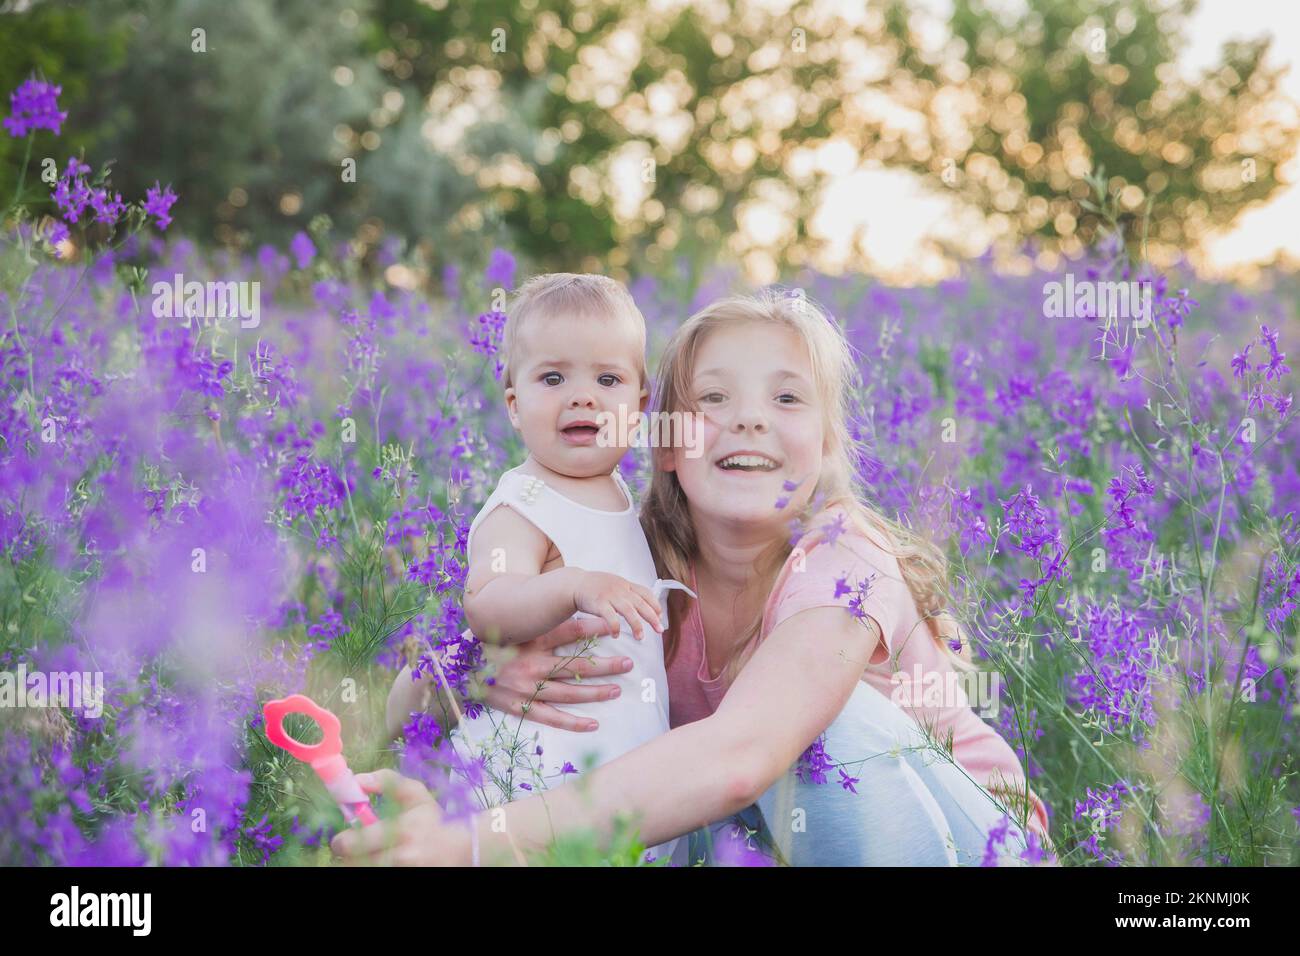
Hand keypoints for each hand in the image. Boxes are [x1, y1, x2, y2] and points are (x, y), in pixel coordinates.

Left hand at [331, 770, 472, 865]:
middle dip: (348, 855)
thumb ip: (386, 781)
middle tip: (351, 849)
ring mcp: (405, 872)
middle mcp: (402, 856)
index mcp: (401, 830)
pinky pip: (378, 876)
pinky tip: (380, 860)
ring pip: (364, 870)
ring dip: (359, 863)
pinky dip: (373, 867)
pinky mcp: (408, 879)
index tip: (343, 837)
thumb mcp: (416, 794)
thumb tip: (356, 779)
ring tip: (369, 854)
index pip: (355, 842)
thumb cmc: (434, 819)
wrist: (463, 848)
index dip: (342, 841)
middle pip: (354, 863)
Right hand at [483, 615, 635, 731]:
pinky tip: (594, 723)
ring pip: (568, 692)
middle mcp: (531, 665)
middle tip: (629, 663)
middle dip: (604, 665)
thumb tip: (582, 615)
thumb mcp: (522, 631)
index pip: (569, 632)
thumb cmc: (500, 647)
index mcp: (532, 642)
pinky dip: (573, 722)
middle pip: (575, 666)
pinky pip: (551, 717)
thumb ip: (548, 625)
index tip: (614, 626)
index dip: (593, 628)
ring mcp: (527, 689)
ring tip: (617, 689)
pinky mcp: (521, 708)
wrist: (465, 672)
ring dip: (595, 692)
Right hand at [571, 570, 662, 639]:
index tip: (660, 615)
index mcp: (625, 584)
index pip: (645, 592)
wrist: (574, 584)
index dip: (655, 604)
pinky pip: (610, 617)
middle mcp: (620, 589)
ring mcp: (610, 595)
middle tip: (660, 630)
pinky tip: (616, 635)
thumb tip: (642, 604)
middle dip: (652, 617)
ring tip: (640, 637)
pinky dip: (615, 627)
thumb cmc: (595, 587)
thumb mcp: (614, 584)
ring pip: (629, 611)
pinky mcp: (599, 603)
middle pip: (641, 603)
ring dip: (636, 625)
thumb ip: (627, 592)